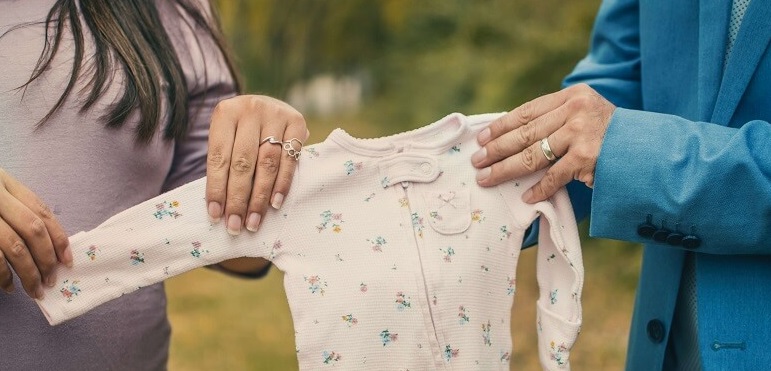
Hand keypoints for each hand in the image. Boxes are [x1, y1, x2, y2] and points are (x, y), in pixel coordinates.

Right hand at [0, 169, 71, 298]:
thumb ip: (17, 209)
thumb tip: (49, 245)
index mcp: (4, 183)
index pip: (41, 212)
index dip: (58, 237)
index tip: (67, 260)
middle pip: (32, 230)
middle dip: (46, 258)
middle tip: (51, 280)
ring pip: (13, 247)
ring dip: (28, 273)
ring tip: (34, 289)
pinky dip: (2, 276)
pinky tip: (7, 286)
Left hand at [206, 95, 308, 234]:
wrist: (267, 104)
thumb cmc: (241, 130)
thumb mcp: (226, 137)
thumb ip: (224, 164)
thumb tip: (219, 209)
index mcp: (225, 112)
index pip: (219, 157)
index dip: (217, 188)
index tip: (215, 215)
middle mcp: (250, 110)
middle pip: (243, 163)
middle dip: (238, 199)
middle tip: (235, 226)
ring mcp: (276, 114)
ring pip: (267, 163)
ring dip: (260, 197)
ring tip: (253, 221)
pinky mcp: (297, 122)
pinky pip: (289, 160)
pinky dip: (282, 184)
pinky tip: (274, 203)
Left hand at [471, 84, 615, 202]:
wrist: (648, 151)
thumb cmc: (610, 136)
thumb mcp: (586, 114)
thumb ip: (556, 119)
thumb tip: (512, 136)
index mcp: (572, 96)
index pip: (527, 111)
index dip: (501, 126)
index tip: (482, 138)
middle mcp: (576, 110)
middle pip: (525, 133)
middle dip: (496, 149)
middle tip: (477, 161)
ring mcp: (581, 133)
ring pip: (532, 155)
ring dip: (506, 169)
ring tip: (487, 178)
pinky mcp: (587, 158)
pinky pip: (554, 176)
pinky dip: (539, 189)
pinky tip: (525, 197)